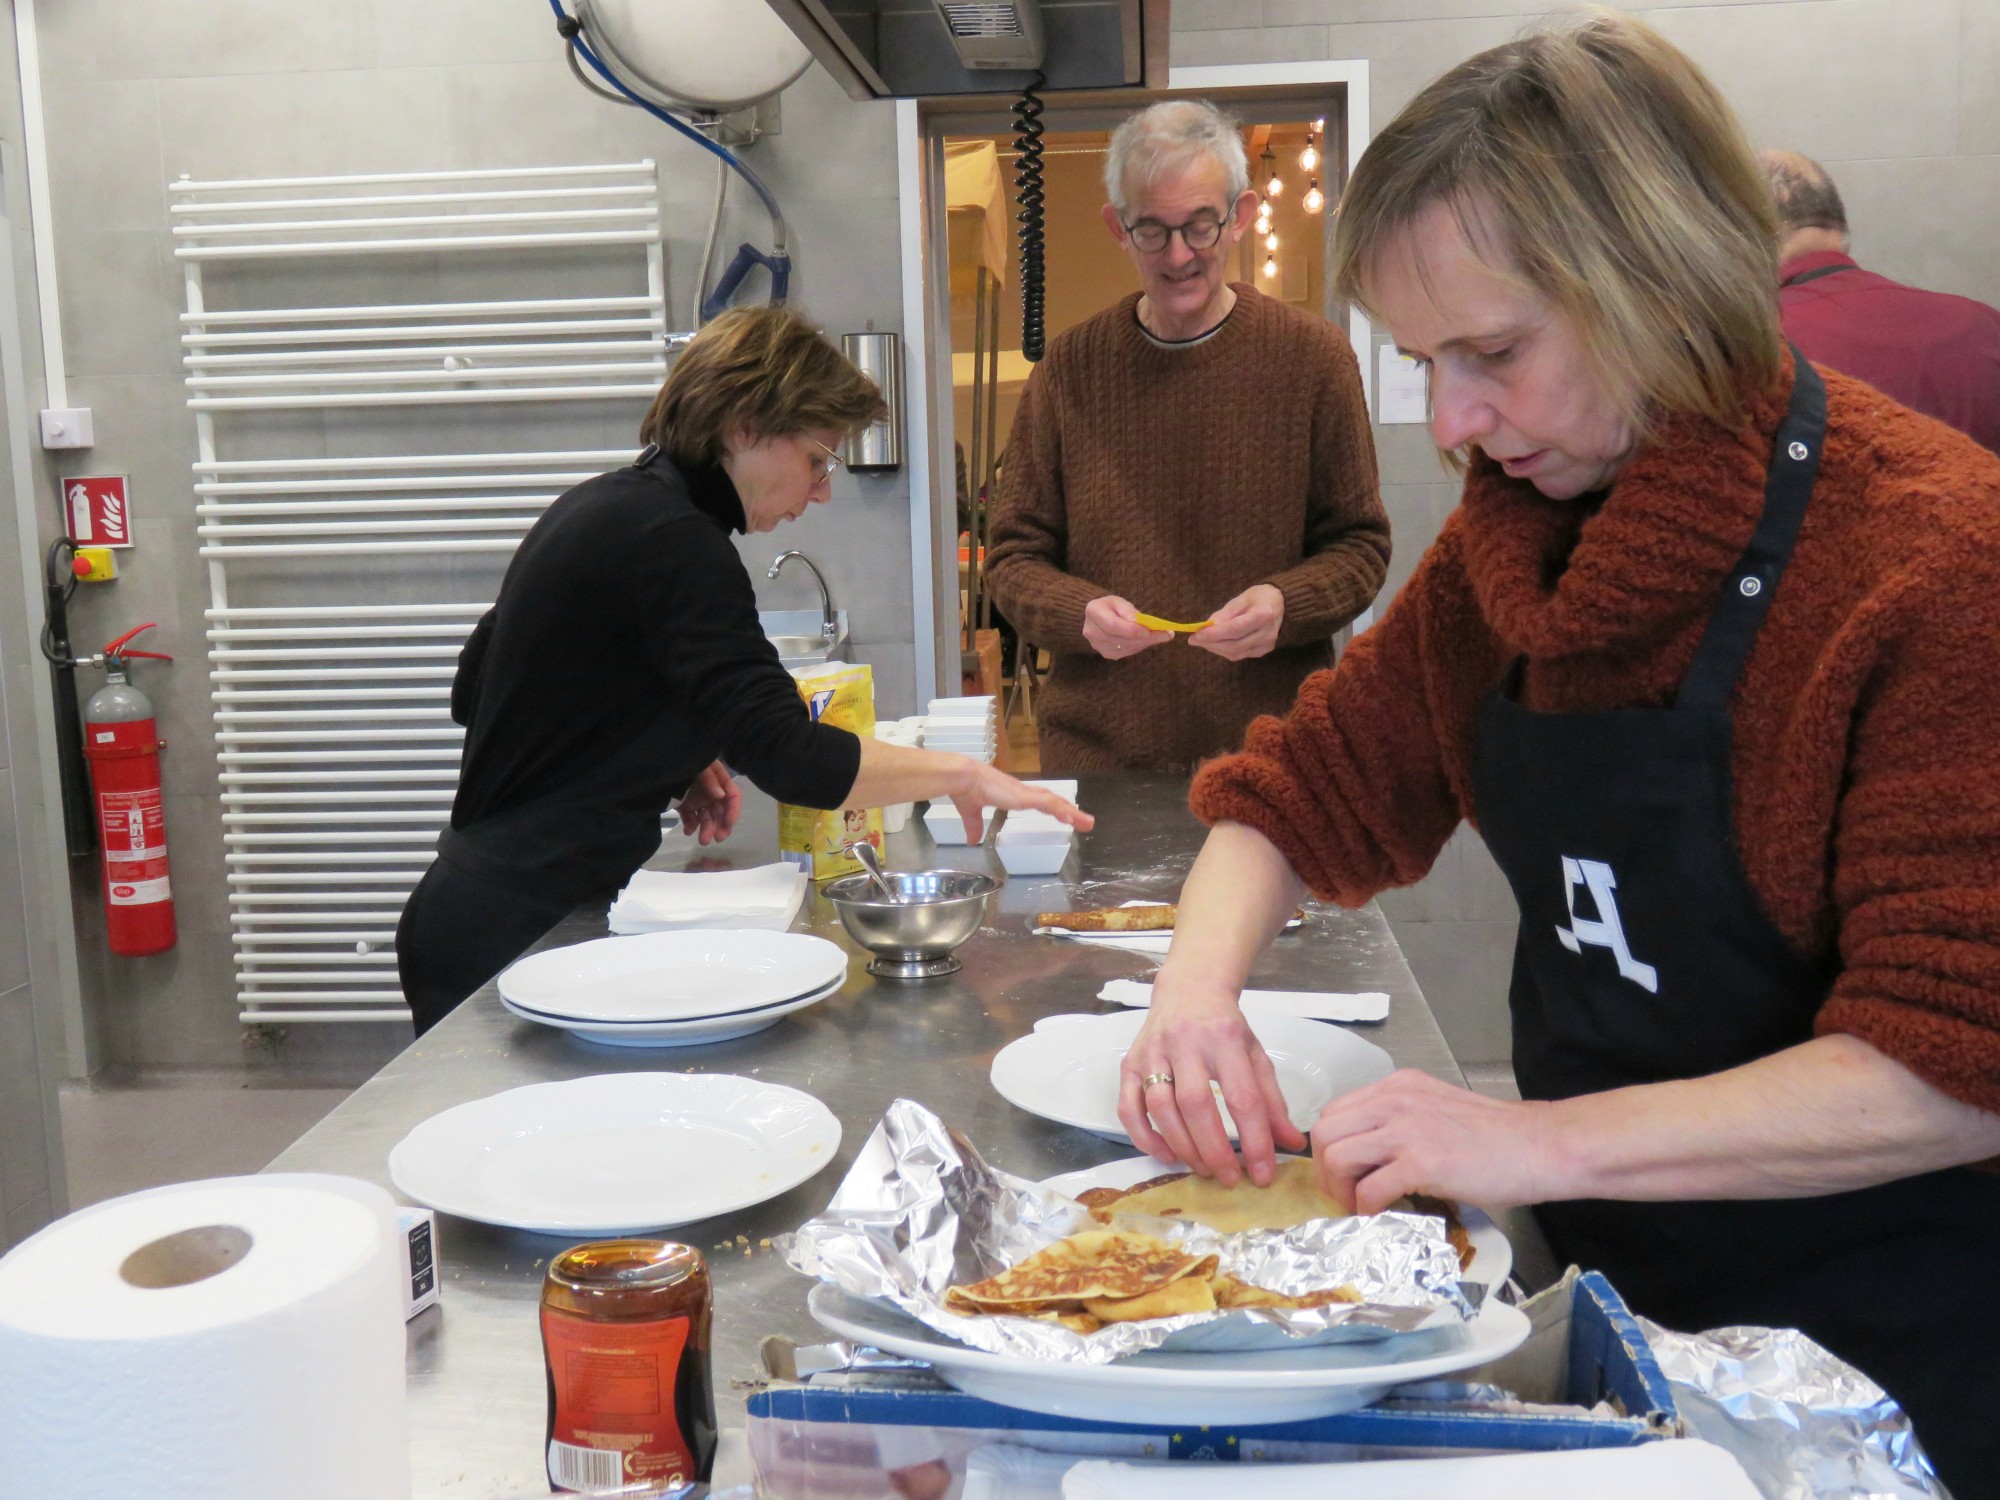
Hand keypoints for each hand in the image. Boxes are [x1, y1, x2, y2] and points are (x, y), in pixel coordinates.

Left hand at [674, 760, 741, 845]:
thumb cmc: (685, 759)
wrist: (660, 761)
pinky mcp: (684, 806)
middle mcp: (711, 792)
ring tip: (702, 841)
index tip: (729, 823)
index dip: (733, 810)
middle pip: (720, 812)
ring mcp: (697, 800)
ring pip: (706, 818)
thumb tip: (721, 795)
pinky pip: (689, 819)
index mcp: (719, 780)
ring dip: (706, 830)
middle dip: (721, 826)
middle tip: (718, 838)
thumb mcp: (701, 765)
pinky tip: (687, 831)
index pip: (732, 797)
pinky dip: (689, 826)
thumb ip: (710, 778)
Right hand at [948, 761, 1095, 844]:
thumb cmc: (966, 791)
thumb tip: (971, 841)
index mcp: (1013, 794)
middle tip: (1085, 821)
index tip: (1066, 816)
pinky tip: (1072, 818)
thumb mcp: (971, 813)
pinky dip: (1061, 809)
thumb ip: (974, 826)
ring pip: (1055, 802)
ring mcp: (1025, 793)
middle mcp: (1022, 792)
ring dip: (1072, 812)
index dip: (1054, 808)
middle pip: (1053, 801)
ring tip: (1087, 823)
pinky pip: (1048, 803)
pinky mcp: (1024, 796)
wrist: (963, 779)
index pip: (1040, 801)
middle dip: (1069, 811)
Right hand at [1083, 596, 1171, 661]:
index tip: (1148, 631)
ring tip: (1162, 635)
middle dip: (1145, 638)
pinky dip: (1140, 646)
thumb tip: (1140, 622)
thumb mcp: (1119, 601)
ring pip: (1127, 648)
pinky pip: (1128, 652)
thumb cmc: (1110, 607)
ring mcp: (1098, 646)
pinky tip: (1148, 639)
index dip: (1131, 630)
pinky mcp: (1107, 654)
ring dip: (1146, 642)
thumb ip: (1128, 611)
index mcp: (1093, 612)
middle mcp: (1092, 632)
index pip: (1112, 625)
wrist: (1097, 618)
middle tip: (1166, 634)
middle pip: (1122, 639)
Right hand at [1117, 974, 1307, 1186]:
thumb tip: (1292, 1144)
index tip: (1263, 1173)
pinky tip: (1167, 1155)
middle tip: (1229, 1178)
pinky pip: (1129, 1107)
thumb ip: (1272, 1101)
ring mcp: (1152, 1053)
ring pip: (1160, 1108)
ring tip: (1203, 1169)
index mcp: (1225, 1039)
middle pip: (1196, 1104)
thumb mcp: (1255, 1055)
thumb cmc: (1224, 1027)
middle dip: (1214, 1149)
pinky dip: (1145, 1137)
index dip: (1254, 1139)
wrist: (1188, 989)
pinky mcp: (1129, 1063)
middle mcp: (1185, 1043)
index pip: (1242, 1096)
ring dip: (1182, 1147)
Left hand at [1192, 584, 1284, 660]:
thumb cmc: (1261, 597)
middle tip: (1194, 640)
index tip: (1196, 634)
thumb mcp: (1243, 597)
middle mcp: (1267, 633)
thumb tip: (1209, 625)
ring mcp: (1267, 645)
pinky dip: (1225, 651)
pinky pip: (1240, 655)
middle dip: (1211, 644)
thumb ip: (1226, 612)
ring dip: (1216, 649)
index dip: (1214, 634)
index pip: (1235, 629)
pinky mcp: (1264, 651)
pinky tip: (1216, 644)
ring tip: (1202, 642)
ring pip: (1236, 653)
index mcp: (1263, 615)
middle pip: (1234, 644)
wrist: (1284, 605)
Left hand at [1310, 1070, 1565, 1213]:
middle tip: (1344, 1194)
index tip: (1344, 1173)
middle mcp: (1395, 1100)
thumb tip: (1371, 1154)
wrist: (1541, 1146)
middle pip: (1325, 1131)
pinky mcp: (1422, 1161)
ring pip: (1337, 1156)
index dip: (1331, 1147)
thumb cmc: (1498, 1137)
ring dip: (1340, 1189)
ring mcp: (1407, 1129)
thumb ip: (1401, 1121)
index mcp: (1398, 1087)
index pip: (1336, 1111)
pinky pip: (1369, 1188)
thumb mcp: (1438, 1110)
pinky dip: (1366, 1208)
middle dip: (1326, 1169)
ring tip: (1359, 1206)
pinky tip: (1382, 1215)